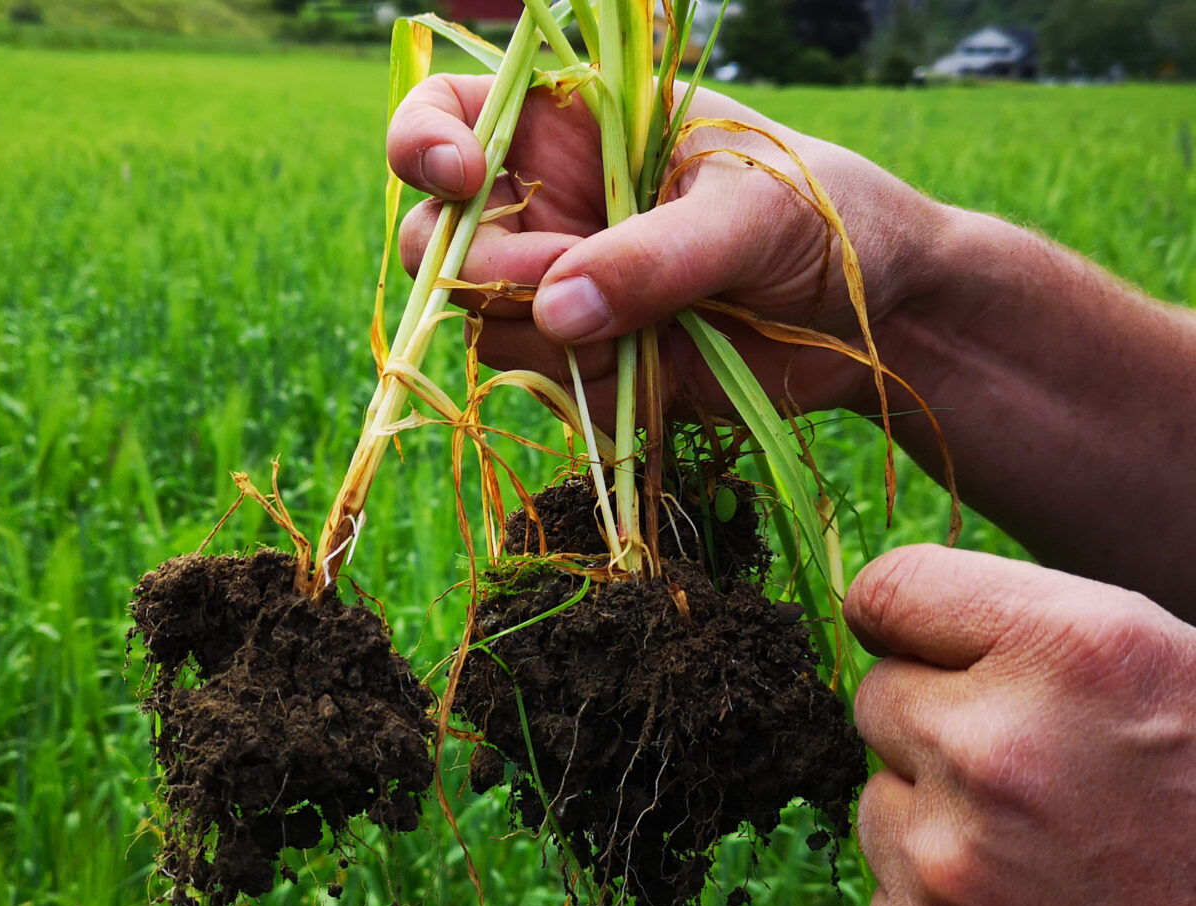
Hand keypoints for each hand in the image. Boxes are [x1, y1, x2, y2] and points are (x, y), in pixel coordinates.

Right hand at [387, 74, 951, 426]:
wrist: (880, 319)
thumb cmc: (827, 217)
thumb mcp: (753, 213)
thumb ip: (658, 254)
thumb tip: (554, 307)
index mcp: (579, 129)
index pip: (452, 117)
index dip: (425, 143)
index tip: (462, 176)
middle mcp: (553, 207)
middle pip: (440, 236)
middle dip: (482, 267)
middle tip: (556, 286)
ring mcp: (566, 290)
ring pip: (484, 323)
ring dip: (544, 339)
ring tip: (646, 333)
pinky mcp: (589, 362)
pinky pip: (543, 385)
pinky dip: (587, 388)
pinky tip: (661, 371)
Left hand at [848, 544, 1195, 905]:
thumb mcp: (1160, 667)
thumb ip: (1022, 632)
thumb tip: (888, 620)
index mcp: (1071, 653)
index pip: (889, 591)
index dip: (902, 622)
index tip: (920, 646)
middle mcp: (996, 750)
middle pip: (877, 699)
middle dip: (934, 726)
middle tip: (1030, 774)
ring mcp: (949, 864)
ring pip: (878, 801)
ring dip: (936, 820)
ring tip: (1047, 856)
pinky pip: (888, 895)